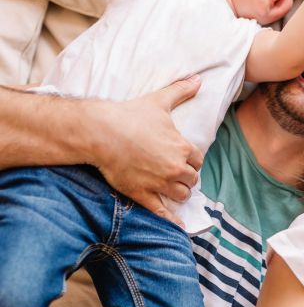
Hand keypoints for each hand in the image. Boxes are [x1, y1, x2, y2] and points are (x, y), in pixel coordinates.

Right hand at [89, 75, 202, 226]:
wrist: (101, 132)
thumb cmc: (130, 115)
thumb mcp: (159, 101)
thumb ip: (181, 91)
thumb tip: (198, 78)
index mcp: (182, 147)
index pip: (198, 160)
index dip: (192, 159)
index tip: (185, 158)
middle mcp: (174, 167)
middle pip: (192, 179)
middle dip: (186, 176)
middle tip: (177, 173)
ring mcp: (159, 183)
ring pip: (181, 195)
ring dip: (180, 192)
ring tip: (173, 188)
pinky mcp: (142, 194)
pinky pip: (162, 212)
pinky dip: (172, 221)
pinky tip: (180, 227)